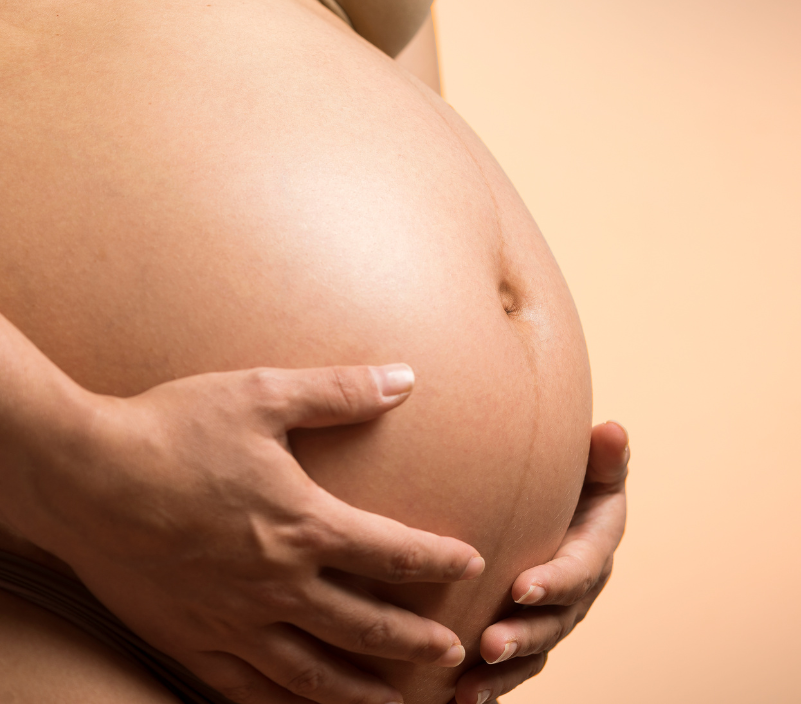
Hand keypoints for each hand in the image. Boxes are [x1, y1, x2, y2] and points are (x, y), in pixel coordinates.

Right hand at [14, 363, 482, 703]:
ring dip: (360, 691)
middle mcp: (275, 584)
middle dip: (415, 642)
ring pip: (311, 672)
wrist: (80, 476)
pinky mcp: (188, 639)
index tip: (470, 565)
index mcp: (301, 524)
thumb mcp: (262, 395)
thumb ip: (340, 392)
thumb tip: (405, 378)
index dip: (438, 560)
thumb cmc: (172, 429)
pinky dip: (279, 703)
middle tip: (455, 655)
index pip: (392, 552)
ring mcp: (231, 621)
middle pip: (365, 625)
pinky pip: (243, 687)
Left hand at [453, 421, 629, 703]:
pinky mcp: (525, 634)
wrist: (549, 503)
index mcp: (594, 547)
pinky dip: (488, 688)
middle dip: (523, 635)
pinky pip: (511, 668)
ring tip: (468, 686)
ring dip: (503, 672)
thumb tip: (612, 431)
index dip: (555, 581)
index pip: (579, 568)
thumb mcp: (594, 469)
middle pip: (555, 621)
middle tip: (490, 643)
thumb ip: (604, 458)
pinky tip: (455, 701)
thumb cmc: (572, 480)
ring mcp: (552, 617)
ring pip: (532, 652)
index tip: (522, 587)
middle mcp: (577, 590)